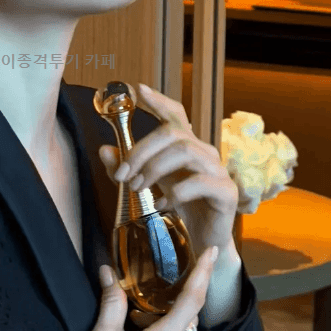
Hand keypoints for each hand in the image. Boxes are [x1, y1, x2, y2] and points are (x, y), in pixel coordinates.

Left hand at [98, 82, 238, 266]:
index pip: (176, 115)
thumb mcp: (149, 185)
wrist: (204, 240)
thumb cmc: (179, 207)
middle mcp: (204, 152)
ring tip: (137, 188)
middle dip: (141, 150)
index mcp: (186, 146)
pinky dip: (174, 193)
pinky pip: (199, 182)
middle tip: (123, 174)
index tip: (138, 90)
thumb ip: (128, 168)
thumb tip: (104, 150)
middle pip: (172, 133)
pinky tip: (160, 205)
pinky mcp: (226, 192)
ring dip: (154, 168)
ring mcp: (218, 170)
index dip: (159, 101)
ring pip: (185, 151)